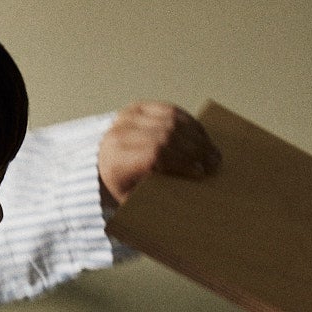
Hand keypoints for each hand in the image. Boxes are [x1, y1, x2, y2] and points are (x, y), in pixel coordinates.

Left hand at [97, 102, 219, 206]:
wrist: (97, 163)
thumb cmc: (120, 186)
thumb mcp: (132, 200)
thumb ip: (152, 198)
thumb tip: (184, 205)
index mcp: (118, 159)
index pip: (156, 152)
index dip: (182, 161)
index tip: (200, 173)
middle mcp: (122, 133)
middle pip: (168, 134)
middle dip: (195, 149)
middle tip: (214, 162)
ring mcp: (129, 116)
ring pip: (172, 119)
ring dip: (197, 135)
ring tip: (212, 151)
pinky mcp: (138, 107)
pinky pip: (170, 110)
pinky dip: (189, 123)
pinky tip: (202, 136)